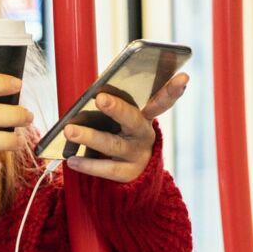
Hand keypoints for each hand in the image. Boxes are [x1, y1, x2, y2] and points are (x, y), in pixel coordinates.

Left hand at [64, 73, 189, 182]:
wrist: (132, 174)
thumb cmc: (118, 134)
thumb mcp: (121, 120)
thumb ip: (114, 107)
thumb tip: (91, 95)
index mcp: (144, 115)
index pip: (161, 101)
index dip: (173, 90)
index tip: (183, 78)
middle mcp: (143, 134)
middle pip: (132, 120)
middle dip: (117, 108)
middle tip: (100, 98)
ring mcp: (137, 155)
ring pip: (113, 145)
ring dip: (89, 136)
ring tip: (69, 131)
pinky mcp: (127, 174)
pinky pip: (106, 169)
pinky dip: (87, 164)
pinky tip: (72, 159)